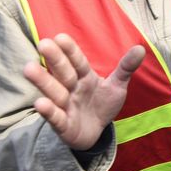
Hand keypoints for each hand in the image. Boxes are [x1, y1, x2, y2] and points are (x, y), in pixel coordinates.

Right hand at [24, 34, 144, 149]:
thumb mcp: (116, 86)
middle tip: (43, 44)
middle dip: (54, 60)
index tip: (60, 37)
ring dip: (42, 81)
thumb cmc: (101, 104)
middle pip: (63, 73)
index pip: (77, 61)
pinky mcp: (63, 125)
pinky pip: (55, 117)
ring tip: (29, 68)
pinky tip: (40, 103)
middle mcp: (72, 89)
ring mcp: (65, 106)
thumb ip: (126, 68)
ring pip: (54, 92)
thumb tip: (141, 48)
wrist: (94, 132)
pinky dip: (48, 111)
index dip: (70, 50)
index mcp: (85, 77)